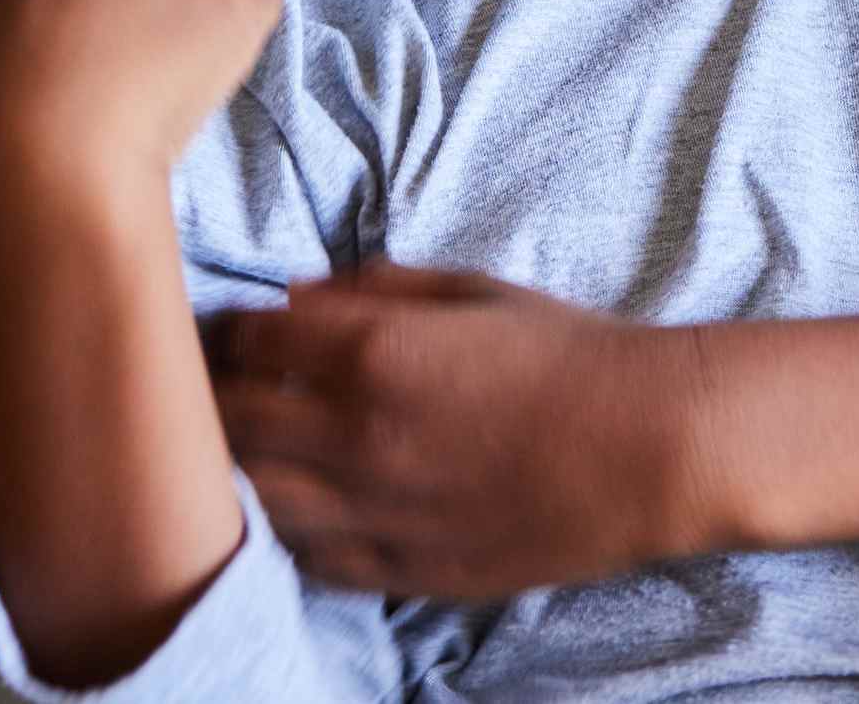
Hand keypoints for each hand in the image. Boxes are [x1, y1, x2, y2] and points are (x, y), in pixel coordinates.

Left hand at [213, 265, 703, 594]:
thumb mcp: (473, 289)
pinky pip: (306, 561)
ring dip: (233, 473)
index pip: (250, 339)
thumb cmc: (570, 354)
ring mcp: (375, 513)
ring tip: (241, 453)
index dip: (227, 329)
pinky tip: (292, 508)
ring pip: (251, 503)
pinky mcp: (402, 571)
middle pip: (229, 424)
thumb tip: (299, 295)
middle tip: (210, 388)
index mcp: (374, 351)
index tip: (227, 328)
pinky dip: (282, 533)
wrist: (649, 447)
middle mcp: (357, 436)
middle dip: (209, 399)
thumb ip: (377, 287)